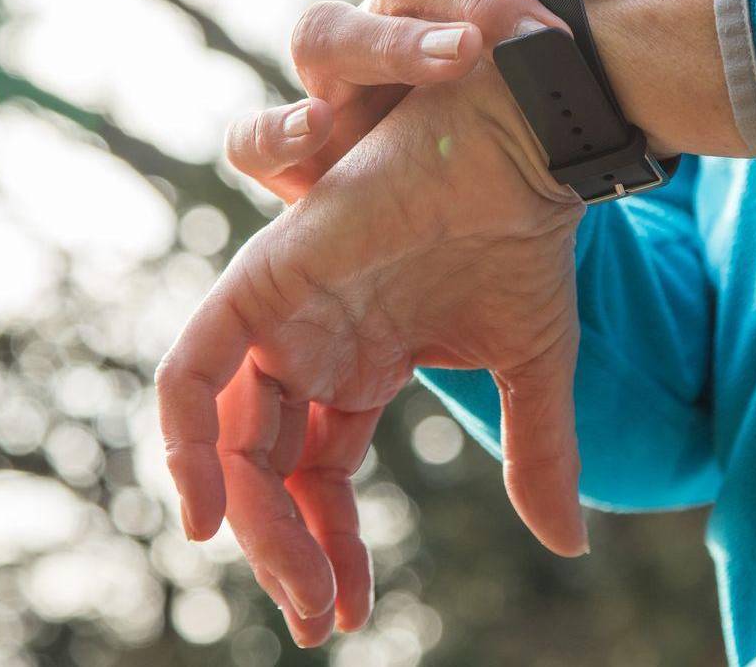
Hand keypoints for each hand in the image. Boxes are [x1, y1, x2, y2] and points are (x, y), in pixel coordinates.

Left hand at [161, 0, 596, 647]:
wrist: (533, 137)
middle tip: (322, 619)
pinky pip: (195, 367)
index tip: (349, 613)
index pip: (321, 475)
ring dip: (252, 518)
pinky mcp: (268, 275)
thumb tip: (570, 545)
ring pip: (232, 436)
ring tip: (294, 586)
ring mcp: (287, 311)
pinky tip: (209, 514)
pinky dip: (185, 436)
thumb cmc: (528, 233)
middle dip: (291, 551)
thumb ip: (540, 455)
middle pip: (272, 469)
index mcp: (361, 362)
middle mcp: (313, 342)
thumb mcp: (535, 368)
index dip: (330, 548)